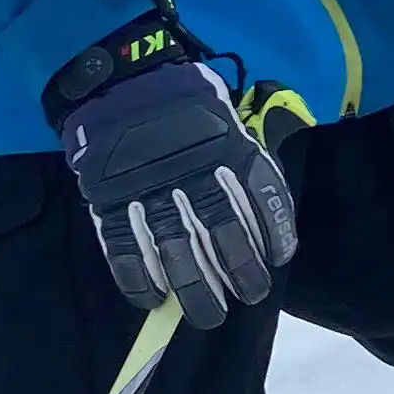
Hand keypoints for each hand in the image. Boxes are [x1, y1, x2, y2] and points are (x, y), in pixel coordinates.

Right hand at [46, 8, 297, 327]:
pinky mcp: (113, 200)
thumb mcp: (227, 112)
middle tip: (249, 294)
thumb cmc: (183, 99)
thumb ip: (249, 147)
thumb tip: (270, 191)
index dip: (274, 230)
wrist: (120, 77)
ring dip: (197, 289)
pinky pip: (125, 250)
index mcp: (228, 145)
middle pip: (225, 233)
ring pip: (178, 252)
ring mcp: (151, 189)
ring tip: (209, 315)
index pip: (262, 194)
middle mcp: (194, 171)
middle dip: (241, 271)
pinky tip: (153, 299)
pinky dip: (138, 280)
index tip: (281, 256)